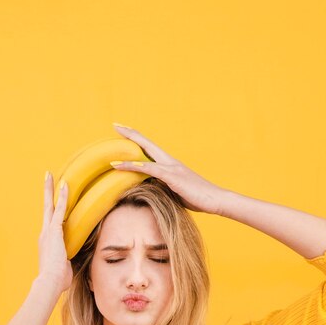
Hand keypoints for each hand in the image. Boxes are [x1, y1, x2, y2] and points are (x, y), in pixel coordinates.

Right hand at [38, 172, 73, 293]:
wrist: (50, 281)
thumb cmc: (57, 280)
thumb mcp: (64, 268)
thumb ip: (68, 263)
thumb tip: (72, 267)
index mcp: (47, 242)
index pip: (51, 222)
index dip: (52, 210)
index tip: (52, 200)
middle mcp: (45, 234)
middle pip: (46, 208)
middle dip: (47, 193)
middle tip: (47, 178)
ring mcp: (48, 231)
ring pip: (50, 205)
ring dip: (51, 190)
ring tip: (51, 175)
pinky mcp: (54, 231)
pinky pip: (59, 210)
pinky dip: (63, 198)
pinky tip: (65, 186)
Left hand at [110, 123, 228, 214]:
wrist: (216, 200)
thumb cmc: (198, 198)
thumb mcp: (178, 192)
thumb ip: (165, 187)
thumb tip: (151, 190)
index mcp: (172, 165)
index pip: (152, 148)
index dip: (139, 139)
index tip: (126, 132)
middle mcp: (171, 162)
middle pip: (147, 143)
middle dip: (131, 134)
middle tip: (116, 125)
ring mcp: (171, 167)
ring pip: (145, 155)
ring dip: (126, 152)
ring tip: (110, 149)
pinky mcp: (171, 176)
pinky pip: (148, 169)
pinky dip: (132, 167)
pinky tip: (119, 167)